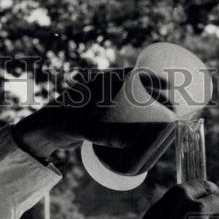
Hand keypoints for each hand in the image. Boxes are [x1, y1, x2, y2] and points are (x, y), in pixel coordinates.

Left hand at [12, 68, 172, 159]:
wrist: (44, 130)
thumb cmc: (61, 122)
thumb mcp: (82, 128)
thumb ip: (101, 135)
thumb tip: (126, 143)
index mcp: (102, 81)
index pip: (134, 75)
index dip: (154, 79)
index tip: (170, 91)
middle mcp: (107, 88)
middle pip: (139, 87)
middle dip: (159, 95)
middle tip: (174, 110)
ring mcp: (107, 102)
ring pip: (136, 100)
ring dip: (153, 106)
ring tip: (169, 118)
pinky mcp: (106, 115)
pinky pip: (129, 111)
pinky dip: (143, 115)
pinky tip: (154, 123)